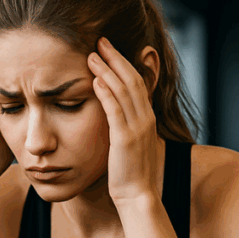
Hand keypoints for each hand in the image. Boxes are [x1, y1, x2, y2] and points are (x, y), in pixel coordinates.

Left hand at [88, 37, 162, 203]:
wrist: (138, 196)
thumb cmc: (130, 174)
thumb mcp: (129, 144)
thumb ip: (123, 126)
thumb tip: (112, 115)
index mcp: (146, 118)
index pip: (136, 83)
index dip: (122, 63)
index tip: (108, 49)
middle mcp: (145, 119)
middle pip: (131, 79)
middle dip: (115, 58)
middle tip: (100, 41)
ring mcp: (137, 128)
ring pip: (123, 91)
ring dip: (107, 70)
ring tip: (91, 55)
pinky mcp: (125, 139)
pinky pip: (115, 110)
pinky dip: (105, 93)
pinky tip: (94, 80)